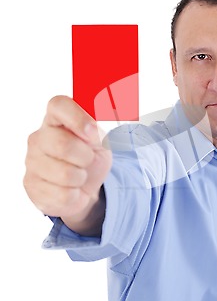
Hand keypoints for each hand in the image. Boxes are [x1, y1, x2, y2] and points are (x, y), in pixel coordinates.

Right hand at [23, 95, 111, 233]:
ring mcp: (32, 161)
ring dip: (81, 178)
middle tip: (88, 160)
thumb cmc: (90, 157)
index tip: (92, 133)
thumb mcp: (101, 142)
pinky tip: (71, 189)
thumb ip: (97, 132)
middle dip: (85, 157)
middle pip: (62, 144)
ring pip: (65, 174)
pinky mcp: (31, 186)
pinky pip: (63, 195)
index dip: (78, 118)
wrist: (85, 186)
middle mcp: (39, 137)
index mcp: (56, 119)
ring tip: (78, 175)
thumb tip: (91, 131)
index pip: (59, 105)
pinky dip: (75, 195)